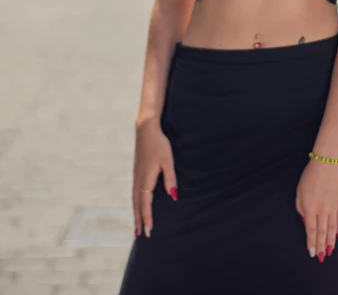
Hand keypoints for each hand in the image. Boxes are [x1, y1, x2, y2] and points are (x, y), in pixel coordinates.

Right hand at [133, 117, 177, 237]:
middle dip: (139, 220)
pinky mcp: (136, 171)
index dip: (147, 217)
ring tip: (137, 226)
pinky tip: (137, 205)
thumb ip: (170, 178)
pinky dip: (135, 203)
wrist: (146, 129)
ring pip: (134, 199)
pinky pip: (135, 192)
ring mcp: (136, 175)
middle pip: (137, 204)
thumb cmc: (159, 144)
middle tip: (139, 236)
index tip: (148, 231)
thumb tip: (173, 196)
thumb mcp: (168, 160)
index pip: (146, 203)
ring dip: (135, 213)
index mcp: (146, 178)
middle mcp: (138, 179)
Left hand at [295, 159, 337, 262]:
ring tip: (330, 250)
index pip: (311, 231)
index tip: (312, 253)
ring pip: (332, 228)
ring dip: (331, 241)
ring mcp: (334, 207)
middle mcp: (323, 210)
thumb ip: (301, 209)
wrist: (327, 162)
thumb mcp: (299, 192)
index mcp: (310, 208)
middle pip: (322, 232)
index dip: (311, 243)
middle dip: (321, 246)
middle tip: (322, 257)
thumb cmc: (310, 176)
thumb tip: (305, 223)